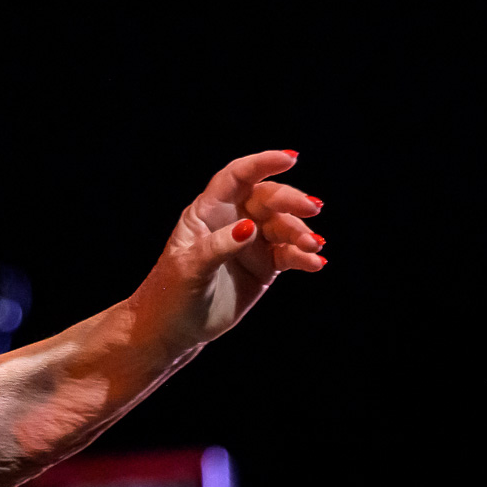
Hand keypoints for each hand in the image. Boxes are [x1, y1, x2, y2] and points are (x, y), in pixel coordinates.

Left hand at [138, 150, 325, 349]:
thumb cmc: (170, 293)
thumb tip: (249, 228)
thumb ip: (218, 246)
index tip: (290, 158)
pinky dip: (305, 257)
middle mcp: (232, 221)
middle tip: (313, 209)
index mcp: (206, 212)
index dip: (262, 164)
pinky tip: (316, 263)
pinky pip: (290, 255)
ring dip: (302, 233)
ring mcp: (251, 243)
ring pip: (284, 226)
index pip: (236, 178)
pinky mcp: (265, 266)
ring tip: (314, 246)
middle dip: (291, 200)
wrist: (173, 328)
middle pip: (267, 199)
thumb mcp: (189, 268)